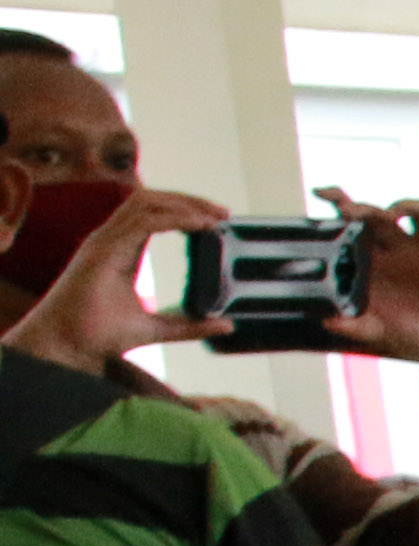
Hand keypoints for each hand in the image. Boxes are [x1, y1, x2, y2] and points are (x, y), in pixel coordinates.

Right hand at [6, 184, 226, 368]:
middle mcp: (110, 239)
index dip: (184, 209)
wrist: (65, 346)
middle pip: (150, 199)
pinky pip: (142, 222)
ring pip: (144, 203)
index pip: (153, 213)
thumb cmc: (97, 335)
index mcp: (121, 248)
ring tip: (215, 216)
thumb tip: (226, 325)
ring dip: (183, 204)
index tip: (218, 220)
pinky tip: (198, 226)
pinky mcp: (102, 251)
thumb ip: (190, 325)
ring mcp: (103, 242)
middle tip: (224, 212)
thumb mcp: (156, 328)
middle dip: (188, 200)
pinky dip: (172, 219)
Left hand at [324, 192, 418, 370]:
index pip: (355, 226)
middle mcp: (400, 251)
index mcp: (378, 264)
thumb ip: (354, 325)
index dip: (340, 205)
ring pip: (414, 212)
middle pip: (377, 215)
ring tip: (393, 215)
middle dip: (361, 207)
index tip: (321, 192)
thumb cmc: (416, 339)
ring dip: (403, 204)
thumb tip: (326, 320)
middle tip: (348, 211)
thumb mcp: (379, 332)